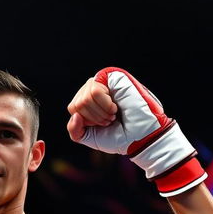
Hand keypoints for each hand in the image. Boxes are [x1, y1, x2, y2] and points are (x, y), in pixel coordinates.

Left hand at [67, 67, 206, 196]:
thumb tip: (75, 115)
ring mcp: (103, 81)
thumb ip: (74, 130)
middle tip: (111, 120)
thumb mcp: (90, 137)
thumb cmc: (118, 136)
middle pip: (77, 104)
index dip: (87, 122)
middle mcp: (94, 89)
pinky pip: (94, 90)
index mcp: (88, 102)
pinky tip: (115, 106)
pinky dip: (105, 105)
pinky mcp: (111, 76)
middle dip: (94, 118)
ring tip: (114, 114)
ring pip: (85, 98)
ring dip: (101, 112)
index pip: (73, 108)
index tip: (104, 125)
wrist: (139, 135)